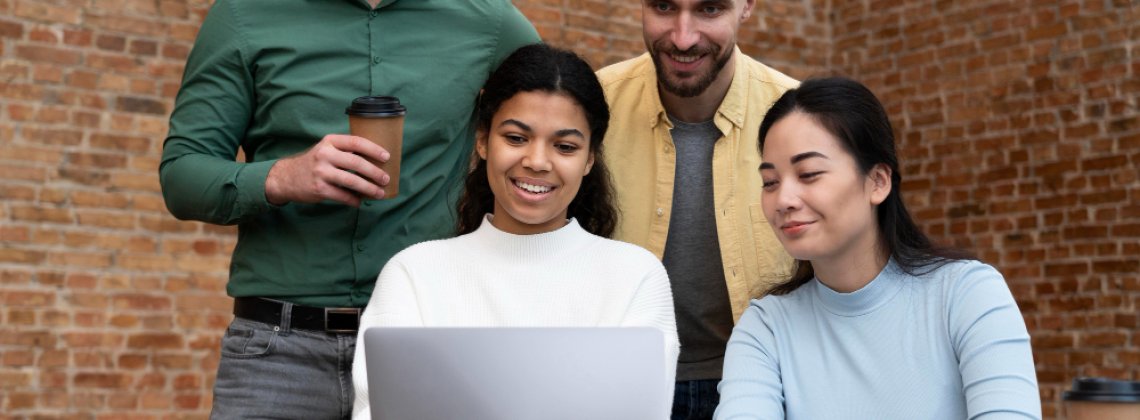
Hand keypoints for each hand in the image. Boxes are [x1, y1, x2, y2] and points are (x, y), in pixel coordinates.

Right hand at [264, 134, 389, 206]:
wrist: (286, 177)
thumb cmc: (314, 162)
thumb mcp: (326, 149)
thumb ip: (345, 151)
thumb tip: (375, 160)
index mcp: (330, 141)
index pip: (356, 142)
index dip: (373, 149)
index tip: (386, 157)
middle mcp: (325, 154)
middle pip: (356, 163)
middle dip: (375, 172)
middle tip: (385, 179)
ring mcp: (321, 172)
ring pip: (351, 181)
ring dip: (368, 189)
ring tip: (379, 193)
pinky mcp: (319, 188)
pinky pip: (342, 195)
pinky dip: (353, 200)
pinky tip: (359, 202)